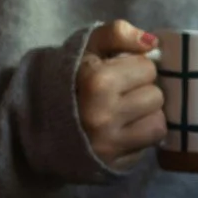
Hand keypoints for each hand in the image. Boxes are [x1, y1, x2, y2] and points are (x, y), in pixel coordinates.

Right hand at [78, 19, 164, 168]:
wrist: (38, 123)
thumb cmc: (70, 80)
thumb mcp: (86, 48)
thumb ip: (116, 33)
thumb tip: (152, 42)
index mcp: (96, 82)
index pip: (147, 67)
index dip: (135, 67)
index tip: (118, 73)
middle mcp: (103, 115)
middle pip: (156, 95)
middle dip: (142, 91)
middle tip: (121, 94)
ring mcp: (109, 143)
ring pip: (158, 121)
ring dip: (146, 115)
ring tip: (125, 112)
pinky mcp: (114, 163)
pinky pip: (150, 144)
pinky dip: (143, 135)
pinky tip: (125, 129)